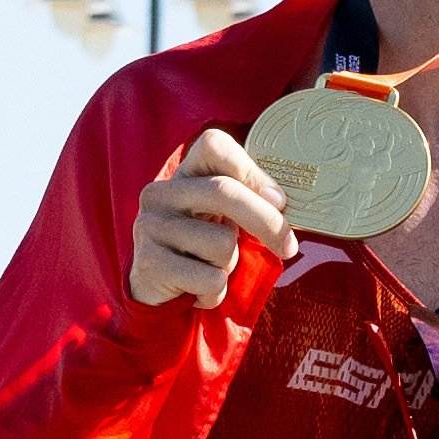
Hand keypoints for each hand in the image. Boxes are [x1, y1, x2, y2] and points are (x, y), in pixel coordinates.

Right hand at [132, 126, 285, 305]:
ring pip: (221, 243)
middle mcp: (160, 193)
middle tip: (289, 247)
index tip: (279, 201)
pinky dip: (216, 292)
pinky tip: (198, 290)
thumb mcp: (223, 219)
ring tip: (211, 270)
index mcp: (184, 174)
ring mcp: (150, 227)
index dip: (251, 170)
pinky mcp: (149, 264)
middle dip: (266, 221)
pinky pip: (210, 278)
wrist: (158, 293)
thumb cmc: (202, 251)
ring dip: (230, 265)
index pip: (214, 145)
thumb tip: (282, 204)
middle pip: (224, 192)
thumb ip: (247, 203)